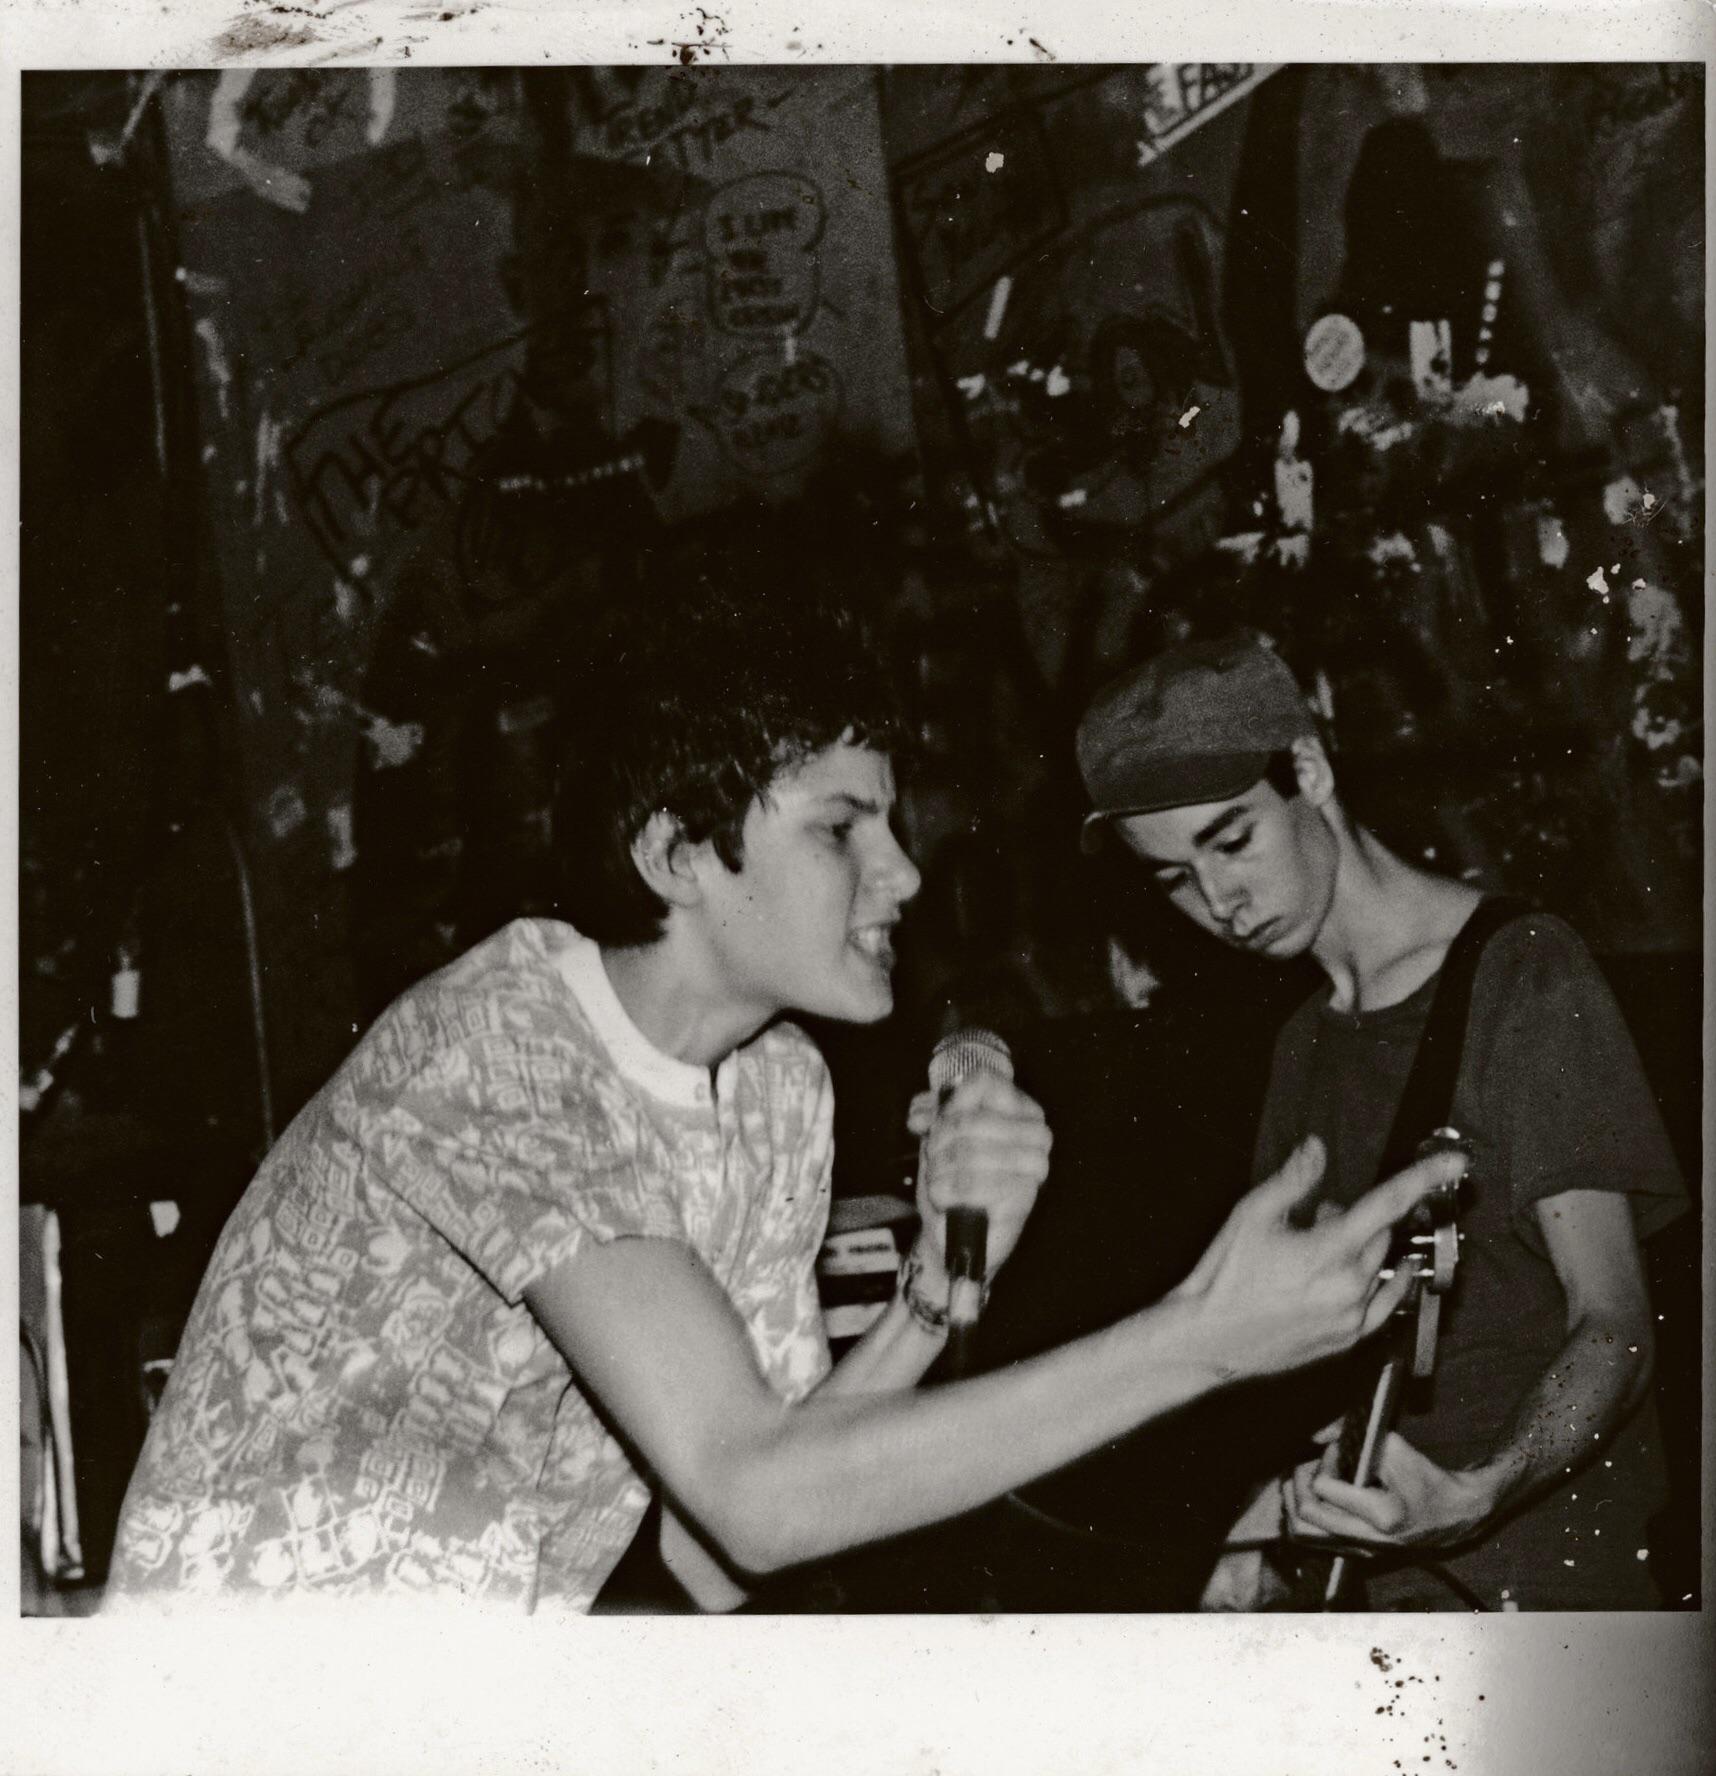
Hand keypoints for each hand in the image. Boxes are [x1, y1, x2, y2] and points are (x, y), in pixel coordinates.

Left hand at [905, 1071, 1050, 1285]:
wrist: (954, 1232)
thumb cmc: (953, 1178)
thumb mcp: (937, 1135)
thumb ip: (930, 1113)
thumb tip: (921, 1114)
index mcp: (1021, 1109)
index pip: (984, 1082)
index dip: (952, 1102)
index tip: (936, 1122)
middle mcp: (1037, 1134)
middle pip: (971, 1119)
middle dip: (939, 1143)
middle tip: (934, 1159)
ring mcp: (1035, 1166)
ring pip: (967, 1151)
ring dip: (940, 1169)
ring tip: (938, 1179)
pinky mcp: (1024, 1198)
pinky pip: (972, 1184)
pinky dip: (947, 1192)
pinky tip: (946, 1198)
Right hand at [1171, 1137, 1467, 1381]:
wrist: (1209, 1339)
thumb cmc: (1226, 1277)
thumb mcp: (1251, 1215)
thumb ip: (1293, 1180)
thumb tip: (1317, 1149)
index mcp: (1328, 1250)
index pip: (1388, 1204)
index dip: (1424, 1178)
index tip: (1456, 1162)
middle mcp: (1349, 1286)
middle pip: (1381, 1234)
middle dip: (1358, 1217)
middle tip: (1317, 1215)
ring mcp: (1352, 1317)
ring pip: (1381, 1268)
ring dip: (1362, 1249)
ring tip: (1318, 1249)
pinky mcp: (1348, 1339)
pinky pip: (1384, 1304)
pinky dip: (1384, 1283)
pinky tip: (1370, 1274)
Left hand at [1284, 1430, 1501, 1552]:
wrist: (1454, 1516)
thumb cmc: (1426, 1479)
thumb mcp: (1395, 1448)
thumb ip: (1355, 1437)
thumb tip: (1318, 1434)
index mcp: (1381, 1516)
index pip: (1324, 1489)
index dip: (1323, 1461)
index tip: (1336, 1449)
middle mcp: (1367, 1540)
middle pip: (1304, 1518)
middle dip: (1297, 1483)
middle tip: (1308, 1464)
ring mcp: (1361, 1551)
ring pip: (1302, 1535)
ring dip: (1294, 1503)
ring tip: (1304, 1480)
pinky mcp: (1357, 1554)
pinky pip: (1314, 1541)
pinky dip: (1303, 1517)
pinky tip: (1311, 1497)